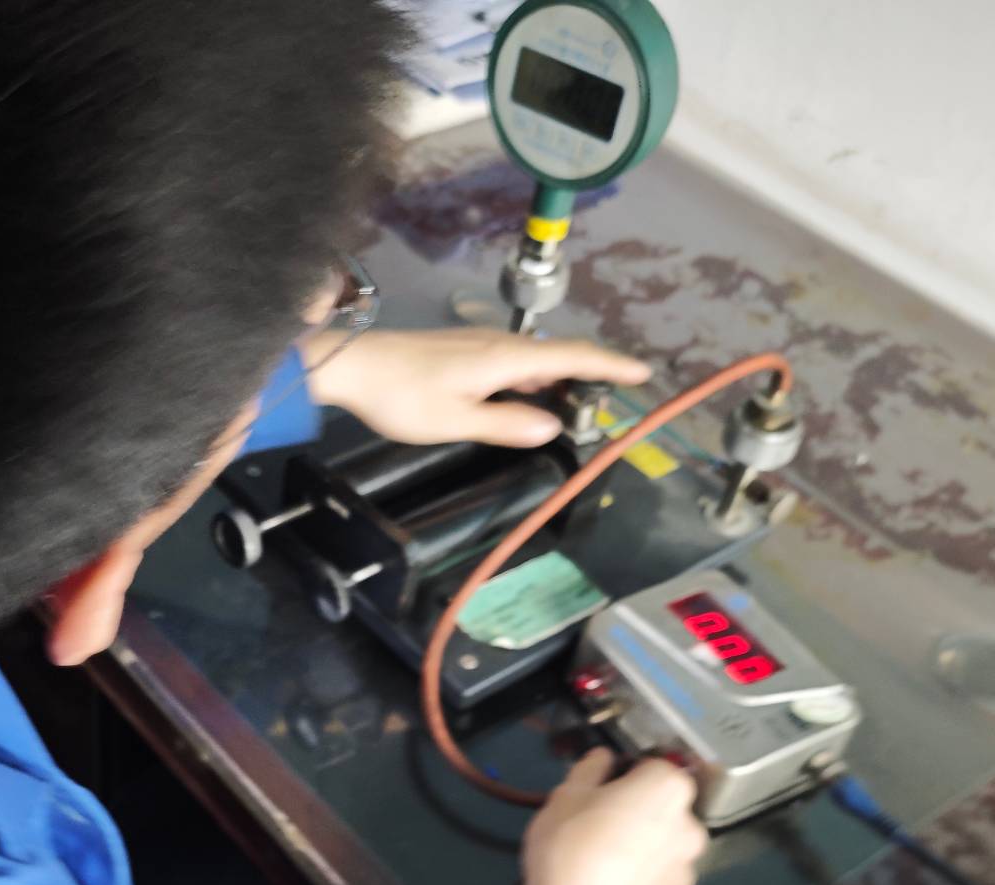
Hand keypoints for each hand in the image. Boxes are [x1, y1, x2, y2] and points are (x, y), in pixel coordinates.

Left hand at [303, 328, 649, 449]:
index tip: (642, 374)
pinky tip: (527, 402)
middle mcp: (497, 345)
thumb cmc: (402, 396)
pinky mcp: (462, 352)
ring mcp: (479, 346)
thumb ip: (506, 424)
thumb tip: (553, 428)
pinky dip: (533, 381)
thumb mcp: (456, 420)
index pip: (571, 357)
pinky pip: (513, 363)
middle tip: (609, 407)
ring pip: (534, 361)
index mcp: (503, 359)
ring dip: (559, 381)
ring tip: (575, 410)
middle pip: (557, 356)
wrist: (352, 366)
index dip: (609, 366)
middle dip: (589, 377)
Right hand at [517, 750, 707, 884]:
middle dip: (640, 808)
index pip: (654, 765)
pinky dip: (642, 875)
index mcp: (668, 789)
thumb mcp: (566, 794)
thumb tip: (604, 758)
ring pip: (663, 842)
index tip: (602, 786)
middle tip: (600, 821)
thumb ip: (592, 767)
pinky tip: (610, 882)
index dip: (626, 772)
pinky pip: (658, 875)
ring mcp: (686, 867)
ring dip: (644, 843)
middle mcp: (690, 825)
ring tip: (604, 857)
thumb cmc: (568, 847)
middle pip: (665, 806)